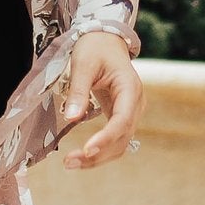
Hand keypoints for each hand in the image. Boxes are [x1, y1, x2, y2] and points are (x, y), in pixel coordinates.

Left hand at [58, 29, 141, 167]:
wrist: (105, 41)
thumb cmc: (94, 48)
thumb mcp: (83, 64)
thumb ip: (78, 91)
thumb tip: (71, 119)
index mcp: (130, 89)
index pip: (122, 120)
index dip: (105, 138)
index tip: (86, 150)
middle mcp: (136, 104)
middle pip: (122, 138)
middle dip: (97, 154)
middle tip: (68, 162)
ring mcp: (131, 112)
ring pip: (120, 144)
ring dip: (98, 158)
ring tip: (70, 164)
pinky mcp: (121, 117)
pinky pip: (115, 140)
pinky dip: (100, 151)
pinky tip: (81, 157)